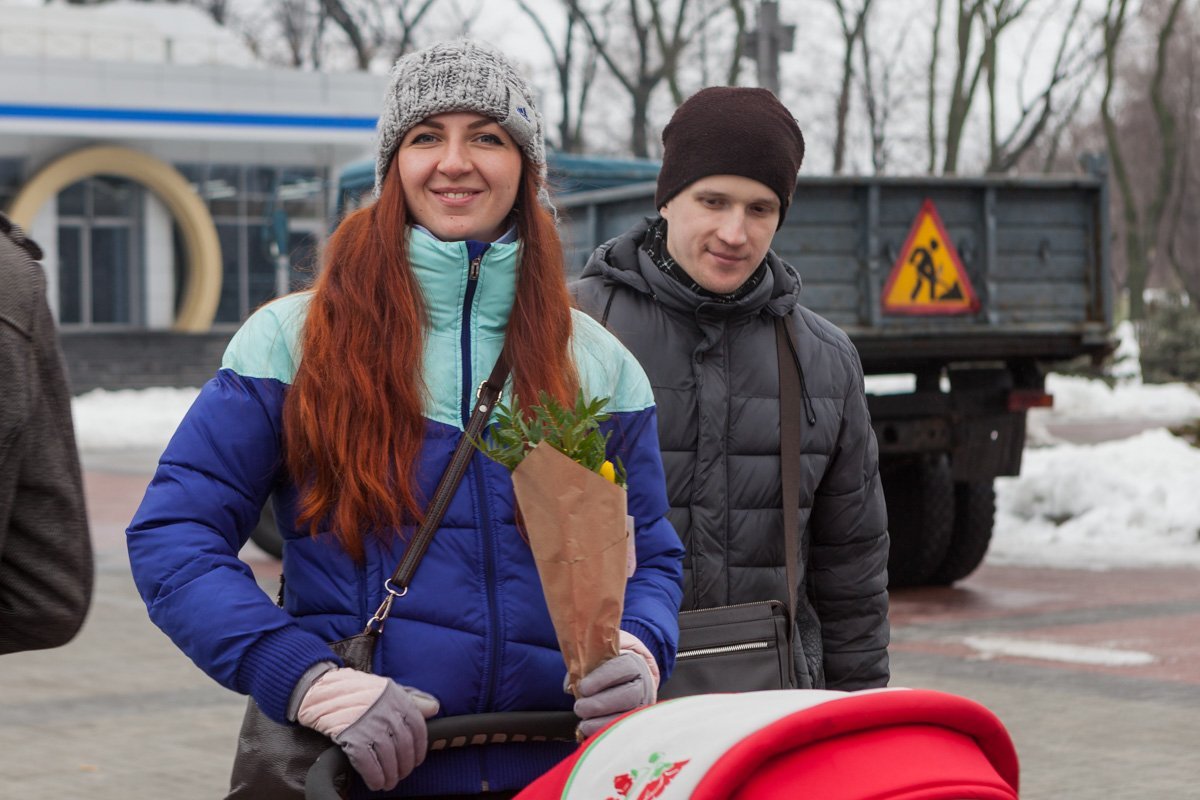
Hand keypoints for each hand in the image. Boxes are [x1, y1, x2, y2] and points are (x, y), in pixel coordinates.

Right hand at [296, 667, 439, 790]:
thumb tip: (434, 707)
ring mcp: (370, 725)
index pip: (418, 728)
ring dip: (390, 775)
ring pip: (388, 758)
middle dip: (404, 765)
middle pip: (404, 746)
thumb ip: (412, 697)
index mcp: (397, 698)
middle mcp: (386, 712)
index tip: (416, 761)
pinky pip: (368, 763)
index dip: (419, 748)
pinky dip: (374, 776)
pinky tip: (375, 782)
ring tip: (388, 782)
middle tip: (401, 775)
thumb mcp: (387, 687)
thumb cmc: (355, 689)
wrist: (321, 689)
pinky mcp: (352, 737)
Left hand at [572, 651, 655, 737]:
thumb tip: (569, 687)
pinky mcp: (637, 724)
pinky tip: (591, 735)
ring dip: (602, 724)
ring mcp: (641, 707)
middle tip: (579, 708)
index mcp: (632, 665)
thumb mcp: (597, 663)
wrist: (628, 682)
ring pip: (627, 717)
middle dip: (600, 704)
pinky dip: (606, 734)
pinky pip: (625, 732)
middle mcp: (641, 686)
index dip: (602, 678)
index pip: (622, 668)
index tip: (583, 687)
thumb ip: (583, 669)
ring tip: (583, 725)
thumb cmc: (607, 672)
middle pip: (628, 695)